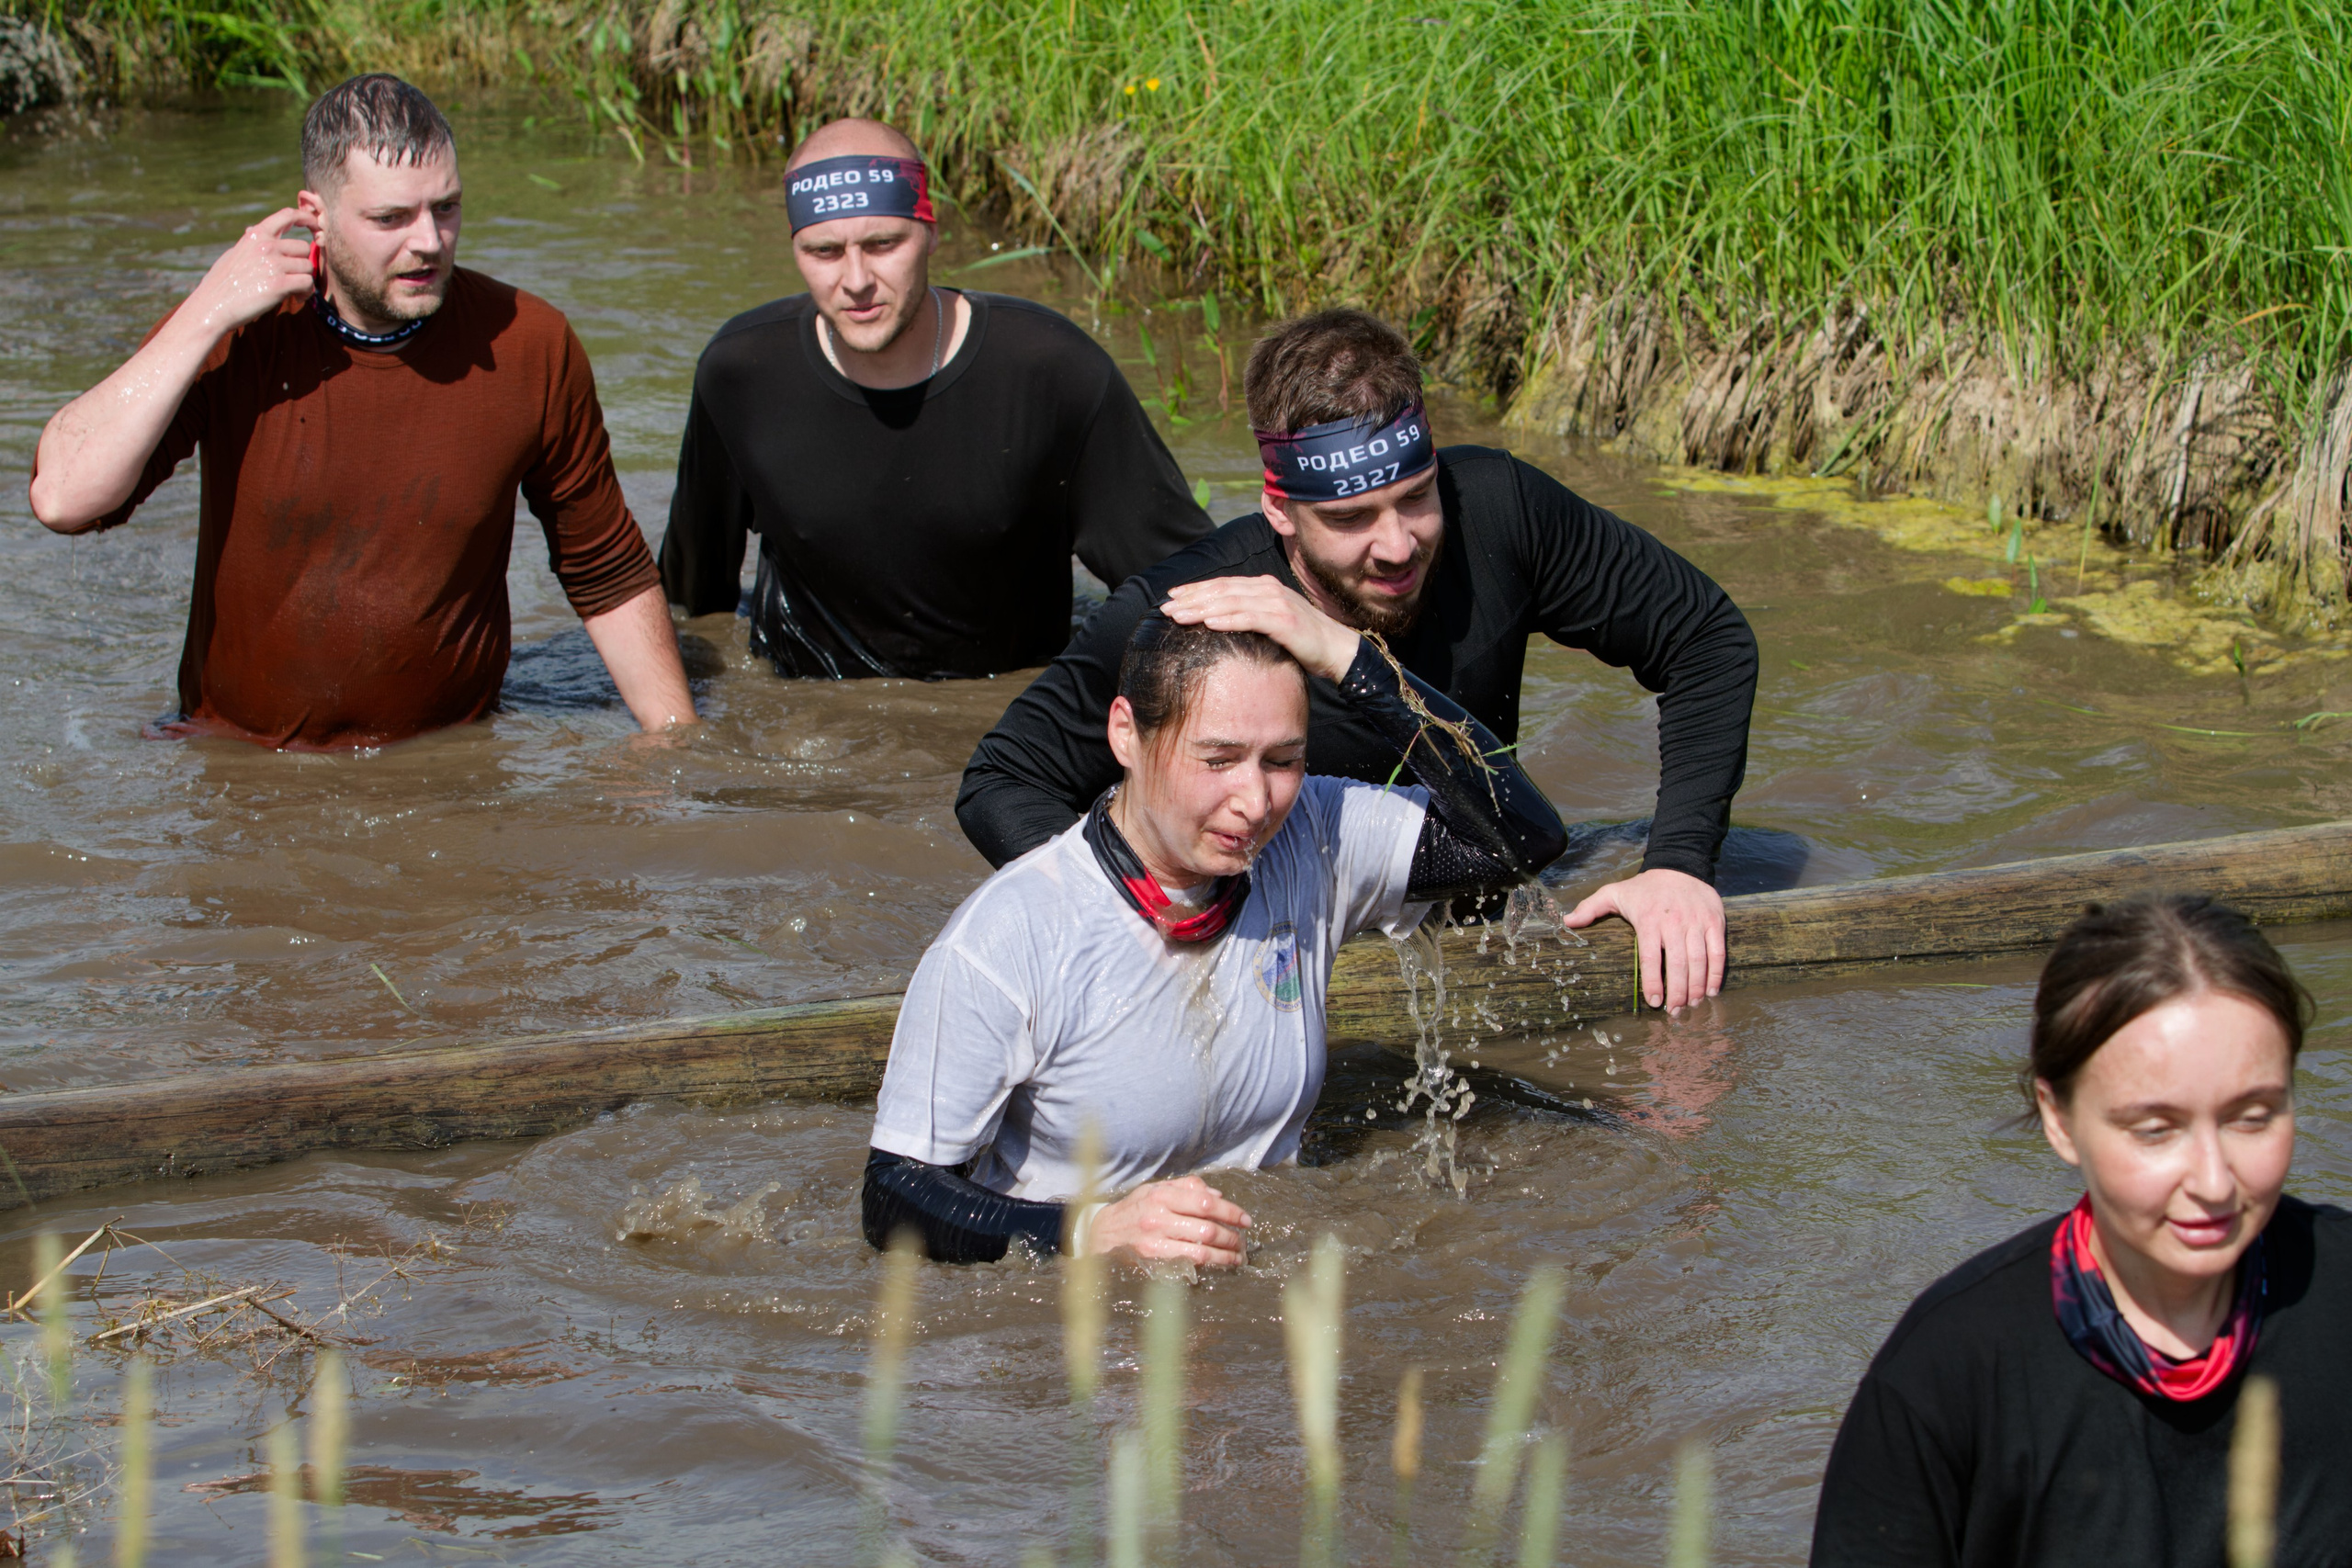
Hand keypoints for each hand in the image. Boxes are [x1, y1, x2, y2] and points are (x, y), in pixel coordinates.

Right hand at [185, 207, 315, 337]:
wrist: (212, 305)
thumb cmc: (222, 282)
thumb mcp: (234, 254)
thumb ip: (250, 242)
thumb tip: (252, 229)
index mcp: (256, 235)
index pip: (287, 215)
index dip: (306, 217)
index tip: (315, 225)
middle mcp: (266, 246)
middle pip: (303, 247)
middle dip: (301, 263)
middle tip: (294, 278)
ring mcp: (274, 264)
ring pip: (308, 266)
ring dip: (305, 279)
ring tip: (294, 290)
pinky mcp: (280, 284)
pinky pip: (308, 283)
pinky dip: (306, 292)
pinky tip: (296, 297)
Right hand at [1083, 1175, 1251, 1268]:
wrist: (1101, 1234)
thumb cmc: (1134, 1209)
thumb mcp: (1155, 1189)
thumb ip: (1186, 1188)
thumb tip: (1217, 1196)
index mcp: (1162, 1195)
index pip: (1206, 1203)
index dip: (1230, 1212)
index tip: (1245, 1220)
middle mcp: (1158, 1217)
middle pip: (1207, 1228)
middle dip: (1231, 1236)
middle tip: (1243, 1241)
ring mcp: (1155, 1241)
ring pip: (1201, 1250)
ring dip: (1225, 1255)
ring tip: (1237, 1255)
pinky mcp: (1153, 1260)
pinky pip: (1188, 1263)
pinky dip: (1209, 1264)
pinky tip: (1219, 1263)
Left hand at [1160, 576, 1359, 683]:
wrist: (1339, 651)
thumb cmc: (1304, 642)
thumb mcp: (1273, 624)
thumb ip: (1250, 617)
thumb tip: (1219, 623)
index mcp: (1264, 587)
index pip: (1223, 585)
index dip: (1196, 589)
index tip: (1172, 596)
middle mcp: (1269, 589)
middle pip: (1222, 591)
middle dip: (1191, 598)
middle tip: (1165, 608)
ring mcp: (1278, 603)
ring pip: (1231, 602)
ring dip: (1202, 609)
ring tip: (1178, 616)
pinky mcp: (1285, 621)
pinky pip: (1250, 618)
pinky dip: (1227, 620)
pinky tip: (1208, 624)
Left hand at [1563, 867, 1724, 1010]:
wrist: (1679, 866)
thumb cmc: (1644, 887)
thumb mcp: (1615, 892)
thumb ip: (1591, 907)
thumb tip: (1567, 921)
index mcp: (1649, 920)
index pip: (1650, 957)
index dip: (1652, 982)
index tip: (1653, 1002)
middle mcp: (1674, 923)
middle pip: (1677, 964)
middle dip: (1678, 992)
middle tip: (1675, 1012)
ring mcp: (1697, 922)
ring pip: (1699, 960)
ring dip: (1697, 987)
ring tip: (1692, 1005)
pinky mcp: (1715, 921)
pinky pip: (1718, 952)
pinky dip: (1716, 973)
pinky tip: (1711, 990)